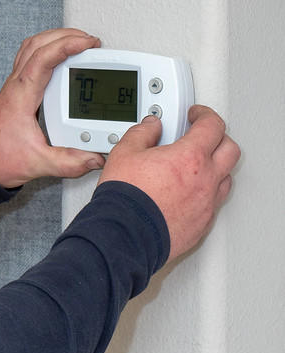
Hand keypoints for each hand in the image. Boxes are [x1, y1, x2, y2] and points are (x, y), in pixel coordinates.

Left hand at [0, 28, 106, 188]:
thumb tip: (94, 159)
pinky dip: (47, 51)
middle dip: (65, 35)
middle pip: (37, 44)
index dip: (67, 45)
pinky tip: (60, 60)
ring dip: (54, 39)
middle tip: (90, 41)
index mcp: (21, 96)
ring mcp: (14, 86)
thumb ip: (69, 162)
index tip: (88, 43)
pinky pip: (30, 60)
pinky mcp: (16, 92)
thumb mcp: (38, 163)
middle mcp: (16, 86)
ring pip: (31, 48)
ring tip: (78, 43)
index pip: (43, 58)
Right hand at [98, 105, 239, 260]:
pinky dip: (205, 195)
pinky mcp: (201, 225)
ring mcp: (206, 204)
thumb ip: (142, 134)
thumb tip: (150, 127)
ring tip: (197, 168)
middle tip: (202, 138)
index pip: (212, 125)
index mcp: (190, 157)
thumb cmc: (125, 200)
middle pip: (230, 150)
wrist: (123, 236)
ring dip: (216, 168)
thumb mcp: (124, 153)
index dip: (204, 115)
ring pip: (226, 179)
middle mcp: (205, 180)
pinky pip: (213, 205)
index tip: (196, 116)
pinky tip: (190, 194)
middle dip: (218, 139)